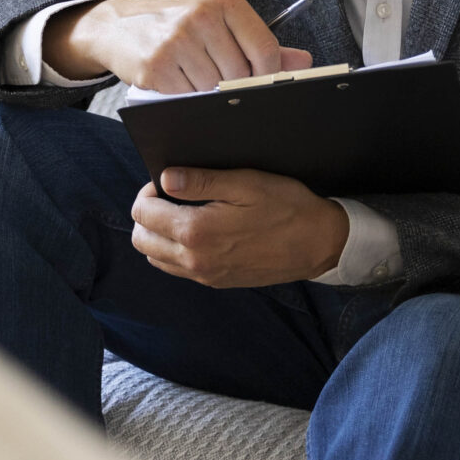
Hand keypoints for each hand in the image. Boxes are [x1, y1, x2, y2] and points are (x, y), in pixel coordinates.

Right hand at [45, 0, 312, 93]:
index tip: (257, 81)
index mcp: (225, 2)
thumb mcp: (219, 24)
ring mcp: (177, 40)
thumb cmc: (177, 26)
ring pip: (213, 89)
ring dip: (205, 93)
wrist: (118, 25)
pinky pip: (186, 96)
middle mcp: (202, 17)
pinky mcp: (156, 65)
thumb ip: (261, 43)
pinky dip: (183, 96)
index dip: (267, 75)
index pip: (266, 49)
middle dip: (231, 85)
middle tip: (214, 77)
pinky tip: (173, 81)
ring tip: (191, 75)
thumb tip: (304, 62)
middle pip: (240, 74)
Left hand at [131, 167, 349, 288]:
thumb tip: (165, 177)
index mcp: (197, 231)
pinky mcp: (216, 282)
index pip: (143, 214)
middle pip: (141, 240)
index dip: (148, 192)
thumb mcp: (245, 183)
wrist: (318, 244)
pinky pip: (176, 270)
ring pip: (155, 258)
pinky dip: (172, 251)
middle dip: (146, 215)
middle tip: (168, 196)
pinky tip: (195, 233)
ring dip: (156, 235)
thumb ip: (201, 181)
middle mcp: (194, 259)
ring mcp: (205, 275)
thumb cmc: (286, 207)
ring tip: (179, 214)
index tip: (165, 181)